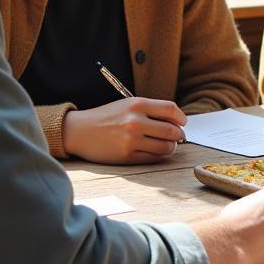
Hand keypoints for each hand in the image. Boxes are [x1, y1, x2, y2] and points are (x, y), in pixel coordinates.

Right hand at [61, 98, 187, 164]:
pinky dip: (158, 155)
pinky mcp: (127, 156)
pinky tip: (154, 151)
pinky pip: (153, 158)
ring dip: (171, 147)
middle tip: (178, 137)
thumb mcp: (128, 105)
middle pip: (172, 131)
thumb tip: (177, 123)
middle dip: (179, 135)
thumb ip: (151, 110)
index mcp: (137, 104)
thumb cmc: (107, 117)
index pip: (171, 110)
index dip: (181, 118)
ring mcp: (131, 140)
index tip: (183, 122)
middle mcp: (136, 121)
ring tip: (167, 145)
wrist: (80, 131)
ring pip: (165, 147)